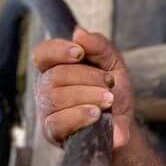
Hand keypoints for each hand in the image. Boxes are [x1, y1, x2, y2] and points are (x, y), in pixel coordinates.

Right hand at [34, 26, 133, 149]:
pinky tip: (96, 114)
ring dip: (87, 96)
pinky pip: (57, 121)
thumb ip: (98, 45)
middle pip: (54, 76)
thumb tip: (78, 32)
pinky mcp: (52, 133)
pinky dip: (80, 115)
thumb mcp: (113, 63)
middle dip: (86, 77)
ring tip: (108, 100)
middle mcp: (46, 89)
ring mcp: (46, 112)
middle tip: (109, 83)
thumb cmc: (113, 93)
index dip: (57, 50)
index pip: (42, 54)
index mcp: (56, 68)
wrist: (123, 126)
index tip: (79, 53)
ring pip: (55, 98)